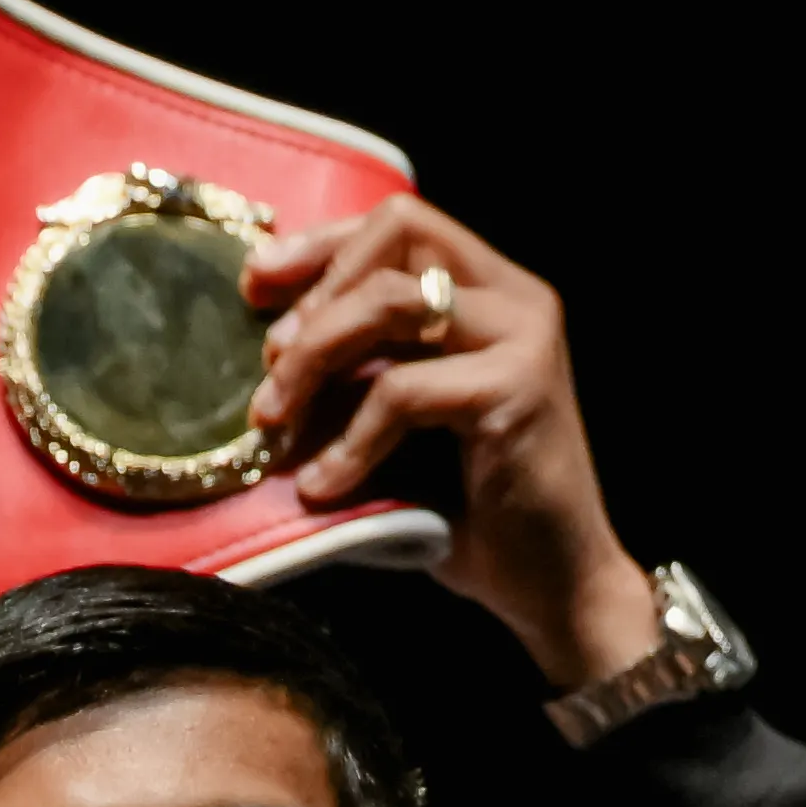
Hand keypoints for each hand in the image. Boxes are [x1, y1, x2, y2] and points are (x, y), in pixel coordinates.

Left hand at [239, 199, 649, 688]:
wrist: (551, 582)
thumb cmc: (469, 510)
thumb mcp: (401, 423)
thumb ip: (359, 370)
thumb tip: (263, 349)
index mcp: (490, 290)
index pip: (400, 223)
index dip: (321, 245)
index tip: (254, 289)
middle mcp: (516, 296)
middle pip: (397, 234)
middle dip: (314, 299)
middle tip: (268, 370)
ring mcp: (524, 336)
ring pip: (391, 302)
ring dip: (317, 358)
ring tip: (275, 422)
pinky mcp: (519, 388)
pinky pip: (403, 390)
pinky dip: (350, 439)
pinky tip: (325, 487)